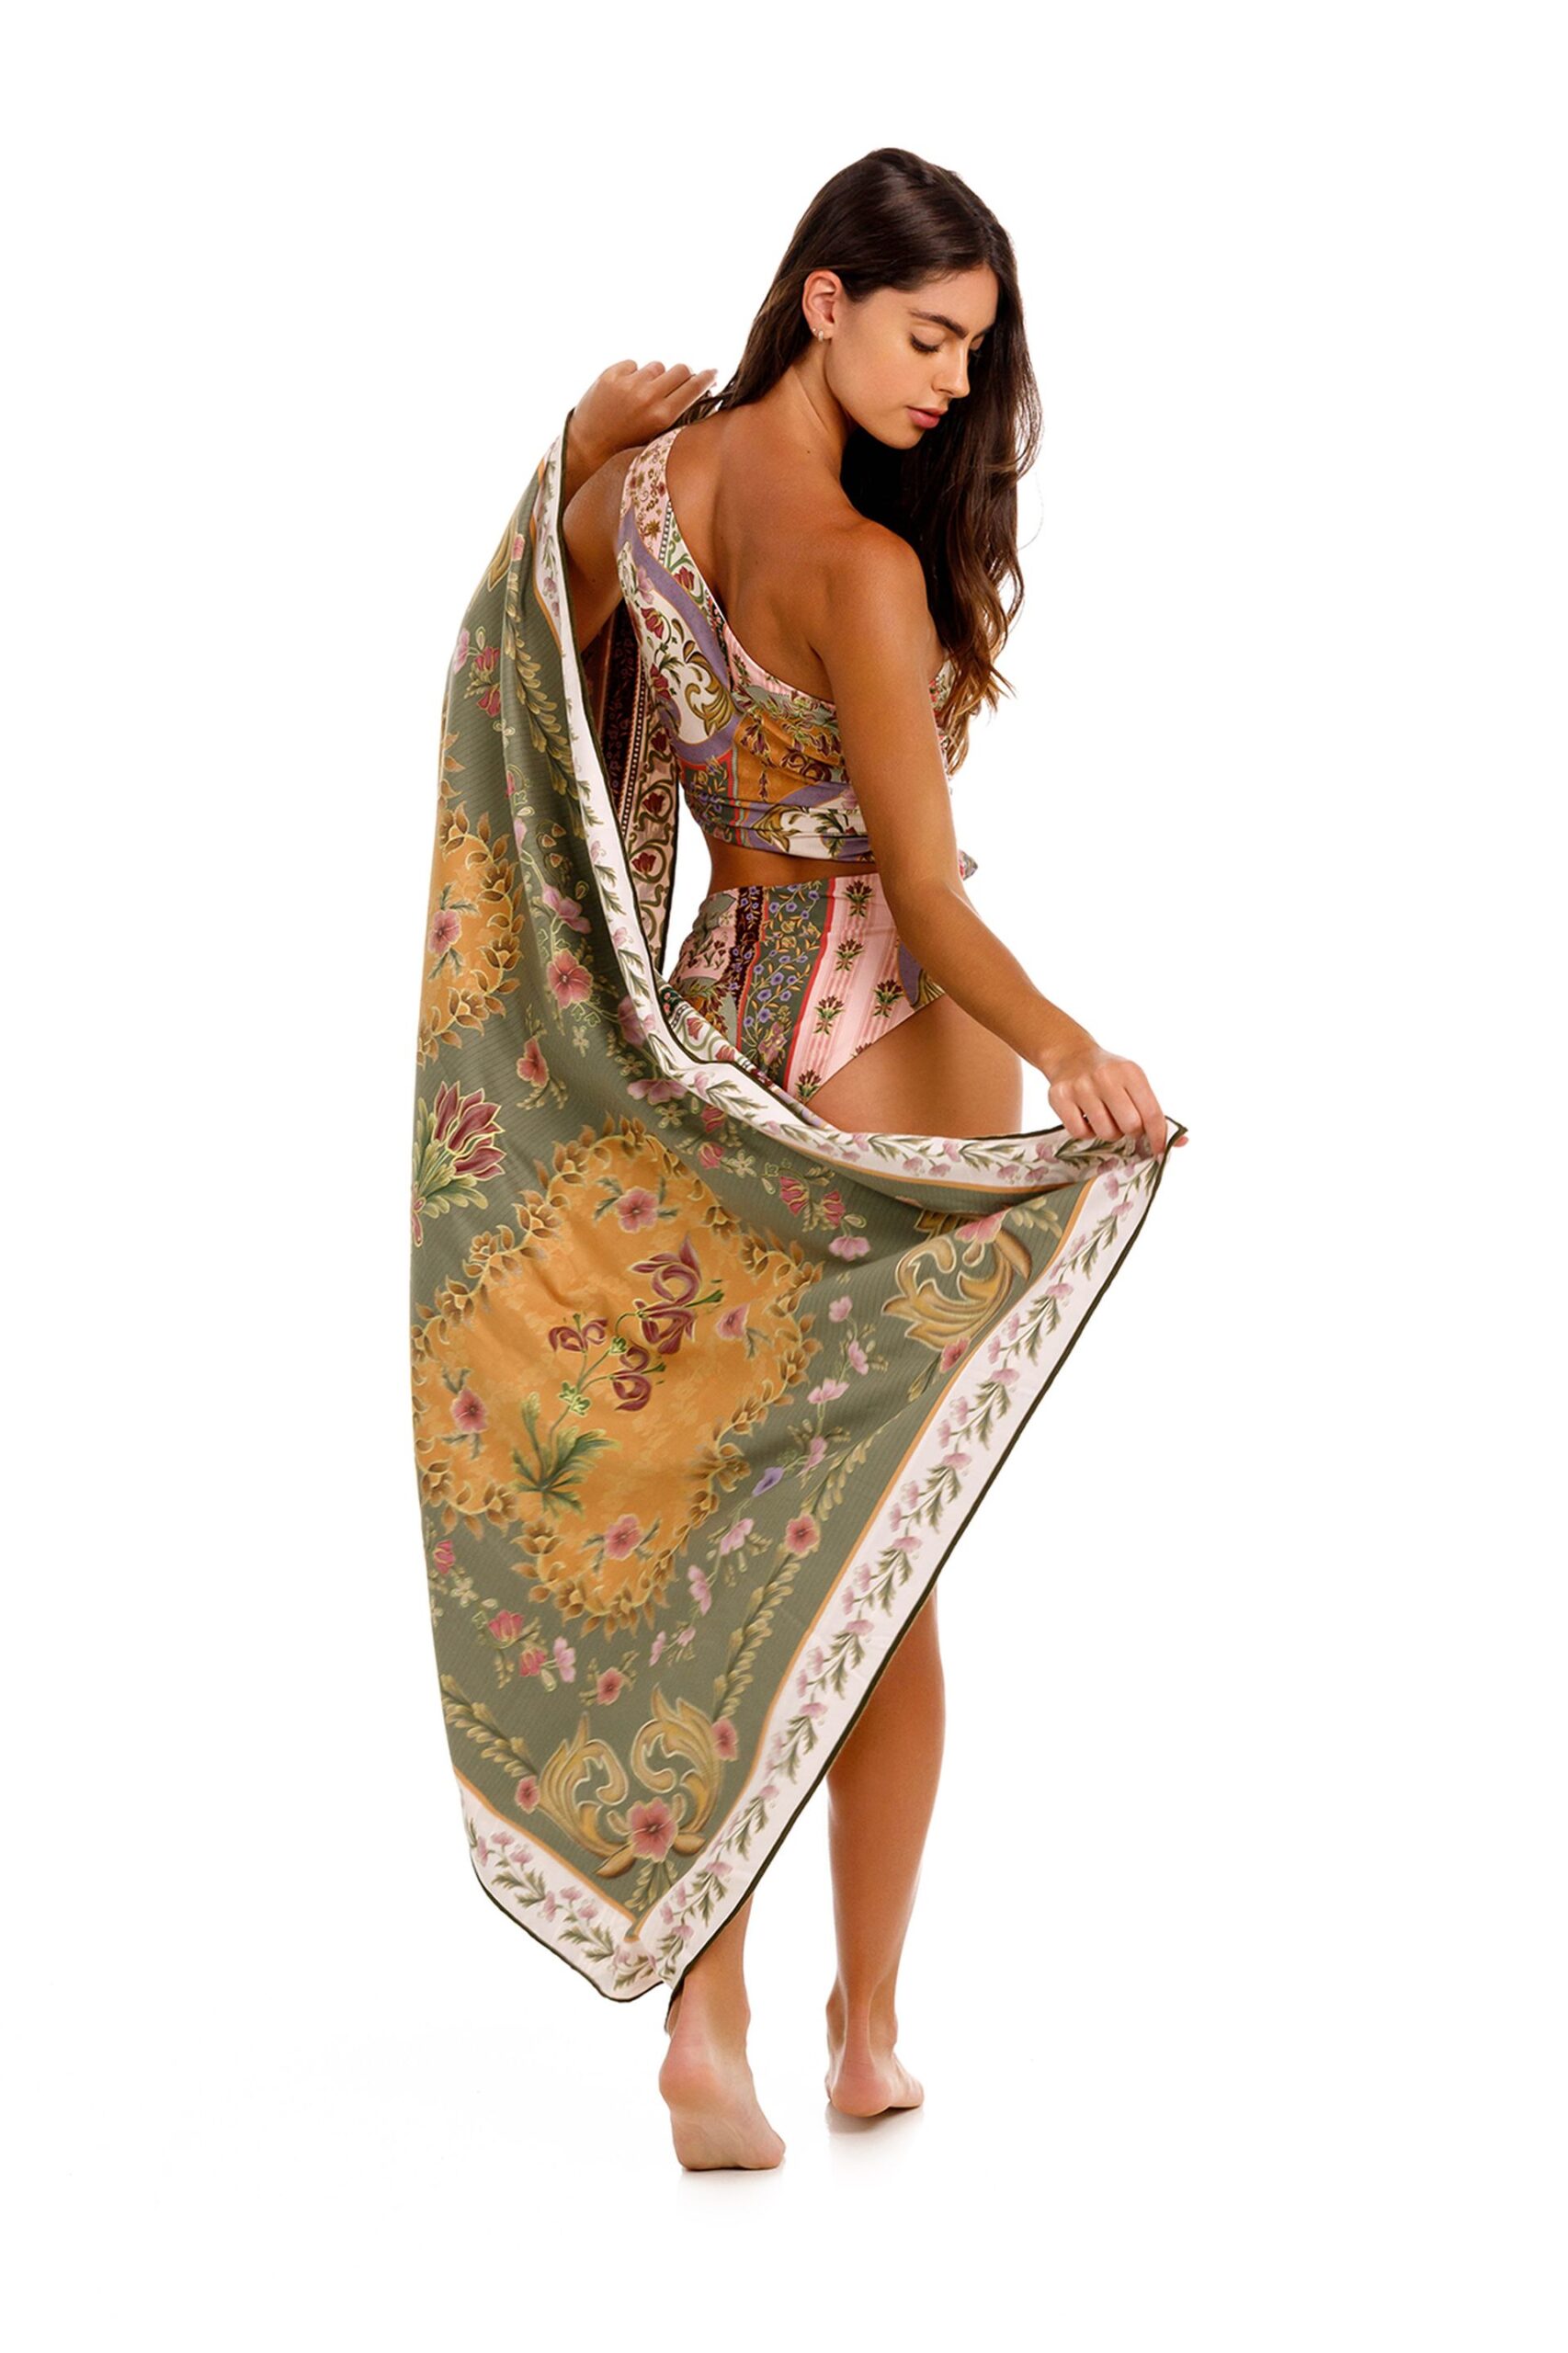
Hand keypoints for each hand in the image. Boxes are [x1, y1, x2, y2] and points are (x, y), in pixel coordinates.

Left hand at [568, 358, 718, 475]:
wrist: (587, 446)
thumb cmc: (625, 446)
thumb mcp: (656, 436)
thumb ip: (676, 414)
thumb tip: (695, 390)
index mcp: (662, 416)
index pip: (694, 386)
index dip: (706, 378)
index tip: (712, 373)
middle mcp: (647, 397)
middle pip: (680, 369)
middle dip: (681, 375)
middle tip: (676, 383)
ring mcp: (628, 384)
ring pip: (656, 366)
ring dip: (653, 377)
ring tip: (641, 395)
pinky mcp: (611, 375)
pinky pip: (633, 364)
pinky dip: (632, 374)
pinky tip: (624, 391)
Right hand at [1043, 1041, 1186, 1159]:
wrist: (1070, 1055)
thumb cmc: (1109, 1075)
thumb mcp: (1134, 1082)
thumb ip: (1154, 1111)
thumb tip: (1180, 1142)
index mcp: (1130, 1072)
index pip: (1151, 1112)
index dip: (1158, 1136)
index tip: (1159, 1149)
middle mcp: (1105, 1077)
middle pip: (1130, 1126)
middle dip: (1130, 1132)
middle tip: (1124, 1123)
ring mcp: (1080, 1086)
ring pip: (1105, 1132)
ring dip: (1108, 1132)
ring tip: (1103, 1117)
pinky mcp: (1059, 1097)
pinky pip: (1079, 1133)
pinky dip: (1086, 1132)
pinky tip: (1085, 1118)